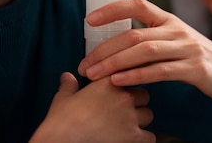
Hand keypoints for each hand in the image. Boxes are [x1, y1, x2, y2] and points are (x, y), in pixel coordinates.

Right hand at [30, 72, 153, 142]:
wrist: (63, 142)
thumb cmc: (62, 123)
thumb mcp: (62, 99)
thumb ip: (69, 86)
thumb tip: (67, 77)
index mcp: (108, 83)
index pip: (129, 74)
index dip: (126, 83)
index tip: (123, 89)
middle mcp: (123, 97)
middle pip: (143, 95)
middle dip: (136, 102)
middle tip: (124, 111)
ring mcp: (130, 117)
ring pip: (148, 115)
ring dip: (141, 120)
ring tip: (128, 126)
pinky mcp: (134, 137)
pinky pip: (150, 137)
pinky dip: (144, 139)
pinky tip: (133, 140)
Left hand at [77, 0, 211, 101]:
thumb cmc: (195, 56)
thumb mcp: (173, 40)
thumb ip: (148, 38)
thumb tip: (111, 44)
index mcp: (168, 19)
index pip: (137, 4)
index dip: (112, 9)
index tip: (89, 20)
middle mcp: (176, 30)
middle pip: (134, 34)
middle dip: (104, 49)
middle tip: (84, 64)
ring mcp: (186, 48)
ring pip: (144, 51)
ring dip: (114, 63)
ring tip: (94, 74)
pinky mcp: (194, 68)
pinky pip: (160, 71)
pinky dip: (136, 75)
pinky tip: (119, 82)